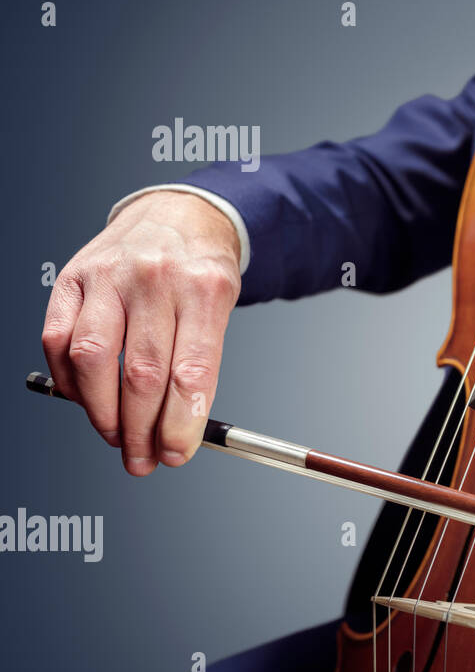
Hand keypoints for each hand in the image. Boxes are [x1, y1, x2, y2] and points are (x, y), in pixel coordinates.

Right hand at [41, 191, 241, 475]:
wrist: (178, 212)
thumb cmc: (200, 268)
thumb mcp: (221, 306)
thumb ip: (201, 364)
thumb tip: (179, 431)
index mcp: (204, 288)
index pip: (190, 371)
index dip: (180, 423)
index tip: (176, 453)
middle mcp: (155, 279)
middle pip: (142, 374)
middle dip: (142, 430)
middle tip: (144, 459)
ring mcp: (109, 276)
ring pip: (94, 360)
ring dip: (102, 412)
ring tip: (116, 436)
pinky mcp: (73, 277)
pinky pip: (58, 339)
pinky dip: (69, 380)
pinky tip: (86, 398)